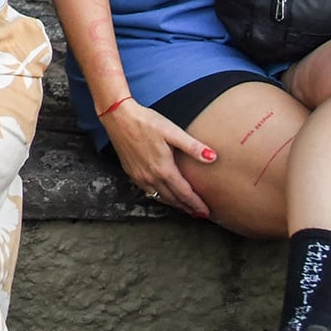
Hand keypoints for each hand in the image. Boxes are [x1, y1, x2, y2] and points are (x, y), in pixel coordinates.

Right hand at [102, 96, 215, 216]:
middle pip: (173, 199)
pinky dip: (159, 197)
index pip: (184, 193)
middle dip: (187, 207)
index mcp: (163, 169)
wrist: (118, 116)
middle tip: (198, 213)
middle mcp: (151, 177)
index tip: (206, 212)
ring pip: (160, 197)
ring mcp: (139, 176)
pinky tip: (162, 194)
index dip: (196, 204)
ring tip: (183, 207)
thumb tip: (212, 157)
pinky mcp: (130, 172)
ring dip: (173, 204)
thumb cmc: (145, 122)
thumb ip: (192, 147)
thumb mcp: (172, 132)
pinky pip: (148, 191)